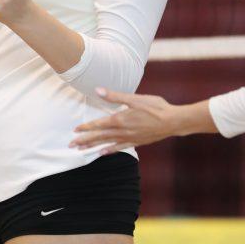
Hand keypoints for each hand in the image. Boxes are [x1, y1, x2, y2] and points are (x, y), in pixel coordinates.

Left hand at [70, 88, 185, 151]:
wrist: (173, 121)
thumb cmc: (155, 107)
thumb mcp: (135, 98)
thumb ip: (115, 96)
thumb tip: (98, 90)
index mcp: (120, 119)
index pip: (98, 124)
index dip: (86, 127)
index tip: (75, 130)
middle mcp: (122, 131)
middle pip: (99, 136)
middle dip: (84, 140)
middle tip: (71, 145)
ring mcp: (129, 138)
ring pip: (107, 143)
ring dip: (93, 146)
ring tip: (81, 150)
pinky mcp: (136, 142)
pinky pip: (119, 148)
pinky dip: (109, 150)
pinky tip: (102, 153)